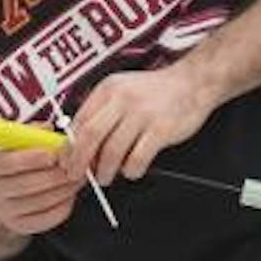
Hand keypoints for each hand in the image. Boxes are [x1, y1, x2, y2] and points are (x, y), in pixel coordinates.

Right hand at [0, 142, 81, 235]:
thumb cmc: (5, 163)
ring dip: (65, 188)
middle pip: (29, 185)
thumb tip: (47, 127)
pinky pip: (48, 217)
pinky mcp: (21, 226)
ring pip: (42, 201)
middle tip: (76, 164)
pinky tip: (70, 193)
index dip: (35, 157)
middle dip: (57, 173)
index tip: (55, 152)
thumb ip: (27, 134)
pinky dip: (64, 205)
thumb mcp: (7, 144)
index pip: (11, 163)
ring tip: (78, 176)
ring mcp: (6, 212)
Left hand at [65, 63, 216, 184]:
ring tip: (105, 178)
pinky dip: (130, 170)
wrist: (193, 82)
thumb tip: (79, 142)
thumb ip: (101, 111)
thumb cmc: (156, 91)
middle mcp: (122, 99)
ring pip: (112, 151)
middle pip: (90, 136)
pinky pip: (137, 158)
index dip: (70, 146)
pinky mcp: (160, 129)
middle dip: (79, 161)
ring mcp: (142, 114)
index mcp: (108, 90)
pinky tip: (131, 171)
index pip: (79, 121)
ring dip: (104, 171)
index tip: (66, 161)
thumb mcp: (122, 89)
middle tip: (76, 175)